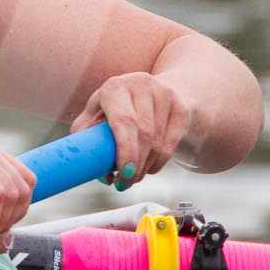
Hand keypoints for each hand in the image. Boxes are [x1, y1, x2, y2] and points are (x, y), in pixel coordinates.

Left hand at [72, 72, 189, 190]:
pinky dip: (160, 162)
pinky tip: (150, 167)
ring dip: (146, 166)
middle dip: (135, 165)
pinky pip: (172, 143)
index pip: (124, 121)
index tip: (122, 173)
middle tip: (125, 183)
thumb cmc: (116, 107)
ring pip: (158, 142)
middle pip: (144, 134)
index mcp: (114, 88)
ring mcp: (164, 94)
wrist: (150, 91)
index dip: (125, 151)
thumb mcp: (95, 115)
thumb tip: (101, 174)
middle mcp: (140, 86)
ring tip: (134, 176)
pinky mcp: (180, 107)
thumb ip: (88, 140)